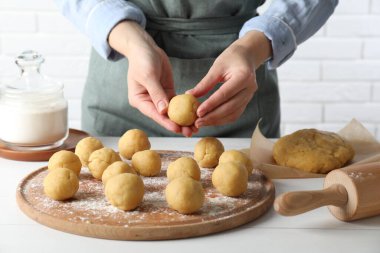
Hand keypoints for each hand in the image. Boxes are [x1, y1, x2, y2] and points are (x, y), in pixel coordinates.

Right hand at [109, 21, 195, 136]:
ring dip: (183, 119)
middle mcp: (149, 102)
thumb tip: (164, 110)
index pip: (154, 114)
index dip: (166, 122)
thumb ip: (156, 93)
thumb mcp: (148, 75)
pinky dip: (185, 107)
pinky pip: (177, 102)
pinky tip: (195, 113)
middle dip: (177, 124)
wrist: (145, 48)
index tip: (177, 129)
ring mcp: (159, 98)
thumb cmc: (142, 59)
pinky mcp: (167, 92)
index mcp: (139, 100)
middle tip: (191, 132)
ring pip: (172, 112)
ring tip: (195, 127)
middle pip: (164, 116)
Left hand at [187, 31, 271, 128]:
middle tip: (198, 122)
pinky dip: (223, 119)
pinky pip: (235, 114)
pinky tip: (211, 120)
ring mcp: (250, 96)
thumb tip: (190, 95)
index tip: (198, 112)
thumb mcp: (217, 67)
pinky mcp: (246, 101)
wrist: (247, 56)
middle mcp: (250, 88)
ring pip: (233, 114)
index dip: (211, 104)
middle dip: (213, 116)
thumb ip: (205, 83)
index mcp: (243, 76)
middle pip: (230, 107)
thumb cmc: (231, 58)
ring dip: (217, 121)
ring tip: (202, 123)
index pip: (225, 94)